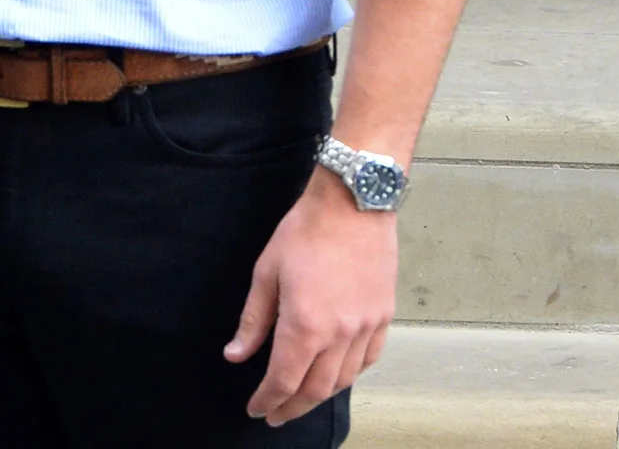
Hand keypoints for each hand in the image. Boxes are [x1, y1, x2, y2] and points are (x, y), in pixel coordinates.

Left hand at [225, 166, 397, 425]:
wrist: (352, 204)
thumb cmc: (304, 232)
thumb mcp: (266, 272)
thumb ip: (254, 320)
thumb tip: (235, 354)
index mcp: (305, 325)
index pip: (283, 379)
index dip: (268, 399)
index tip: (256, 409)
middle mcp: (339, 334)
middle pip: (315, 389)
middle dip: (292, 406)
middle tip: (276, 414)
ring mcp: (366, 327)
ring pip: (344, 379)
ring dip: (320, 395)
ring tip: (302, 398)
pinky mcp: (383, 316)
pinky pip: (369, 359)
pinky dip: (351, 373)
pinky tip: (338, 373)